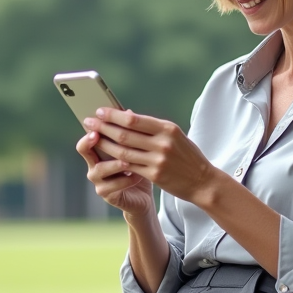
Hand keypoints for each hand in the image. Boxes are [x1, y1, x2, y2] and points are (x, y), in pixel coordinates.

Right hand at [75, 110, 155, 215]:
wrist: (143, 195)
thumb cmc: (139, 169)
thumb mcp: (136, 149)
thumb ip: (131, 133)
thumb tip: (130, 112)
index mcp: (99, 151)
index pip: (87, 138)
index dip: (89, 131)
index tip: (95, 123)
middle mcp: (94, 165)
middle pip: (84, 151)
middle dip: (93, 142)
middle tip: (98, 136)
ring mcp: (99, 181)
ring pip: (99, 170)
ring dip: (114, 164)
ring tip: (127, 162)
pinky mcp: (107, 194)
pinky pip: (111, 187)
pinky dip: (125, 180)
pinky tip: (137, 176)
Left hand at [77, 107, 219, 206]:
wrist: (203, 181)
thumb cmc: (187, 155)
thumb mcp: (174, 136)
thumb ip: (152, 127)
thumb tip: (126, 114)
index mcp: (167, 128)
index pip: (133, 119)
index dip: (113, 115)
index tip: (100, 111)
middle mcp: (162, 143)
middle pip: (125, 134)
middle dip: (103, 127)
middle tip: (89, 121)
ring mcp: (158, 160)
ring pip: (123, 151)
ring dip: (104, 143)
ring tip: (92, 137)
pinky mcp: (155, 175)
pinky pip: (129, 166)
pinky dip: (115, 160)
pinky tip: (105, 156)